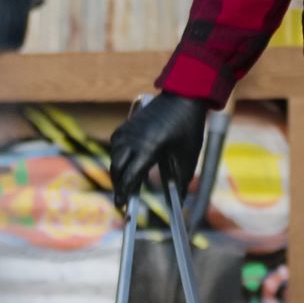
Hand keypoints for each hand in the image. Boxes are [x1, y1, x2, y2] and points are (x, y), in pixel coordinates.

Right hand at [108, 92, 209, 209]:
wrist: (183, 95)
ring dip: (117, 172)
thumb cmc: (189, 126)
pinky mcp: (127, 125)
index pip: (130, 175)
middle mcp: (134, 139)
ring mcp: (128, 130)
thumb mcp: (188, 156)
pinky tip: (123, 165)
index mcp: (149, 148)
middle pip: (117, 168)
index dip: (125, 192)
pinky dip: (117, 158)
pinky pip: (116, 145)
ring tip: (123, 186)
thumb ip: (182, 181)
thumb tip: (180, 202)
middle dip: (118, 186)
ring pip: (114, 157)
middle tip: (122, 201)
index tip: (124, 207)